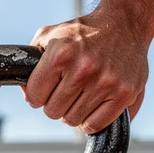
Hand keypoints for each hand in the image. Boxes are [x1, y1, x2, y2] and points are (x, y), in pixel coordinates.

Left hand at [24, 0, 153, 133]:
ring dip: (73, 112)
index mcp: (61, 55)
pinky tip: (91, 106)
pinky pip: (96, 125)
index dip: (38, 95)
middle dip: (56, 104)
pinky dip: (90, 121)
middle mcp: (83, 69)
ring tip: (80, 95)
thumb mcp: (50, 37)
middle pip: (53, 112)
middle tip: (66, 91)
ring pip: (73, 121)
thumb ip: (31, 65)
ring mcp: (106, 83)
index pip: (35, 97)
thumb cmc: (85, 33)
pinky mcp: (124, 94)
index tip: (47, 89)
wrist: (124, 25)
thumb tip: (28, 97)